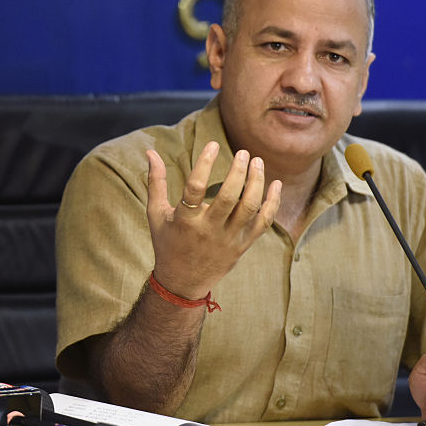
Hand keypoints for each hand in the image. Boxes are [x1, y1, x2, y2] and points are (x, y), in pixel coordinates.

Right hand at [146, 142, 280, 299]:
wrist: (182, 282)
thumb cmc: (167, 242)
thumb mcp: (156, 213)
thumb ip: (155, 182)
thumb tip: (150, 152)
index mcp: (184, 221)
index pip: (194, 188)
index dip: (205, 164)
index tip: (213, 144)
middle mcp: (208, 230)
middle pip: (228, 197)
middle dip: (238, 171)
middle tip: (243, 152)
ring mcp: (228, 239)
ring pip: (248, 207)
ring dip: (256, 182)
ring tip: (257, 161)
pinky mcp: (242, 245)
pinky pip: (263, 222)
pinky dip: (272, 202)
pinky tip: (275, 183)